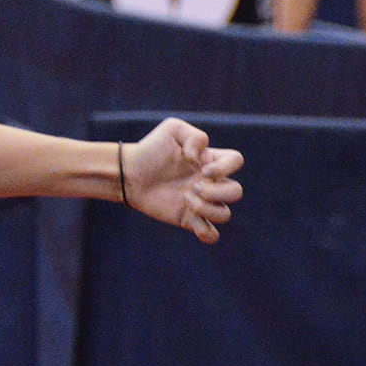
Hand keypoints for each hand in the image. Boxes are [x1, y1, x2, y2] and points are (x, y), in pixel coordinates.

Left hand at [123, 118, 243, 243]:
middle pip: (236, 192)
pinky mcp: (188, 220)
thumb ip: (195, 136)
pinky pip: (211, 235)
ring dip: (207, 209)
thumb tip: (199, 159)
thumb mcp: (172, 129)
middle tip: (192, 186)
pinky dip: (206, 232)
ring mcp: (201, 202)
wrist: (129, 173)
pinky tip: (191, 219)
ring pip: (225, 214)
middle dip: (216, 192)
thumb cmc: (151, 149)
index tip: (203, 170)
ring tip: (185, 199)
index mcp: (210, 160)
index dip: (227, 167)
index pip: (237, 161)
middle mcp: (210, 183)